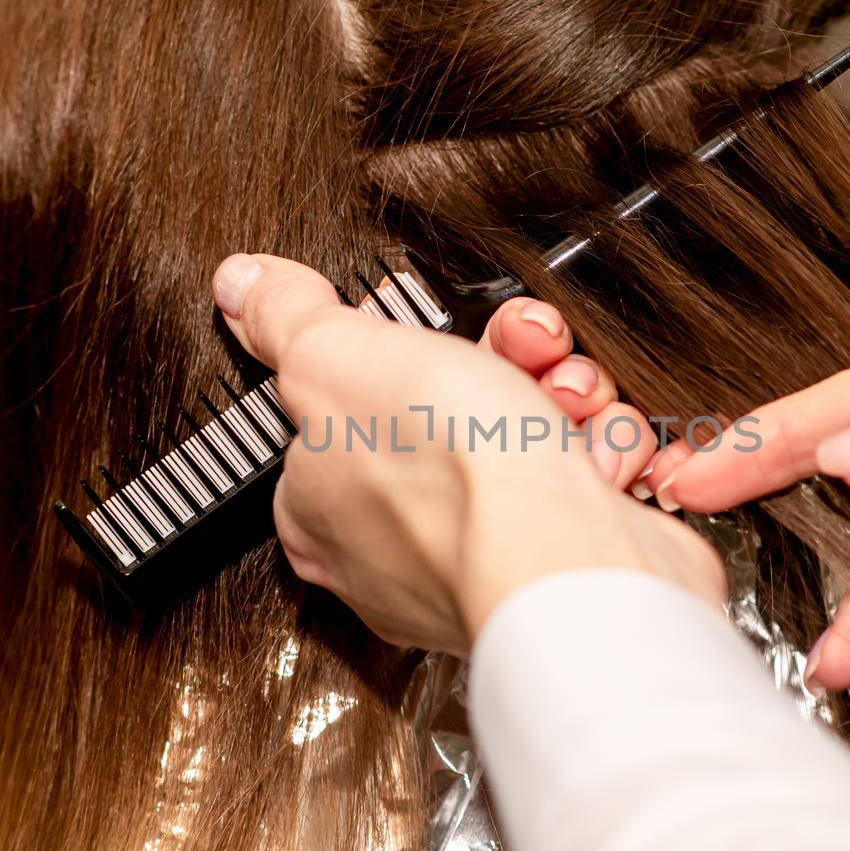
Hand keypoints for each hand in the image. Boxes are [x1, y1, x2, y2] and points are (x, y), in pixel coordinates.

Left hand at [211, 254, 725, 655]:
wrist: (571, 564)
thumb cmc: (454, 479)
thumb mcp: (337, 358)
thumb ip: (287, 318)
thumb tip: (242, 284)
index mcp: (322, 504)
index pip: (347, 405)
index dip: (399, 352)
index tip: (428, 331)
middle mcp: (398, 546)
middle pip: (453, 412)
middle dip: (505, 365)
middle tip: (524, 355)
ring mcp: (487, 559)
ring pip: (532, 439)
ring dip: (567, 400)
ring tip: (572, 406)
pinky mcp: (564, 566)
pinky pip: (588, 483)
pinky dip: (607, 454)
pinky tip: (600, 456)